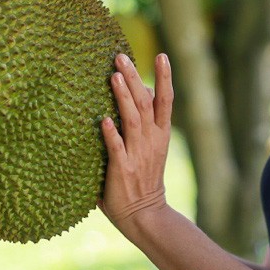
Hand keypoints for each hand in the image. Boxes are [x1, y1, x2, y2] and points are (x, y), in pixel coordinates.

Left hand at [99, 52, 173, 230]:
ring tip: (113, 75)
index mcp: (160, 134)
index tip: (161, 55)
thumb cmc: (142, 180)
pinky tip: (103, 120)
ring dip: (123, 96)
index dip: (164, 77)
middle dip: (134, 77)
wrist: (146, 215)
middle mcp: (151, 140)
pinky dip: (111, 134)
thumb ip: (141, 126)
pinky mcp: (122, 169)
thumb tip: (132, 99)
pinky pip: (116, 148)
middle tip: (121, 56)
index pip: (165, 101)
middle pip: (146, 102)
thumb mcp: (150, 149)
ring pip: (132, 119)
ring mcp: (137, 154)